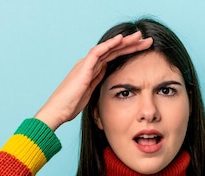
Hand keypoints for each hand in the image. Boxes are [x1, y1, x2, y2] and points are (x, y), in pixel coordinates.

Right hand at [34, 31, 152, 130]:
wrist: (57, 110)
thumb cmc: (70, 106)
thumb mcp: (89, 94)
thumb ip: (96, 83)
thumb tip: (106, 78)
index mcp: (91, 70)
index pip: (112, 57)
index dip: (128, 52)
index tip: (142, 49)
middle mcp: (89, 64)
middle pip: (113, 50)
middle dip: (130, 44)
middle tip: (147, 40)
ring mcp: (85, 64)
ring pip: (108, 48)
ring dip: (124, 42)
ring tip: (140, 36)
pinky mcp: (83, 68)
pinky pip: (97, 52)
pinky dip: (109, 45)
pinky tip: (121, 39)